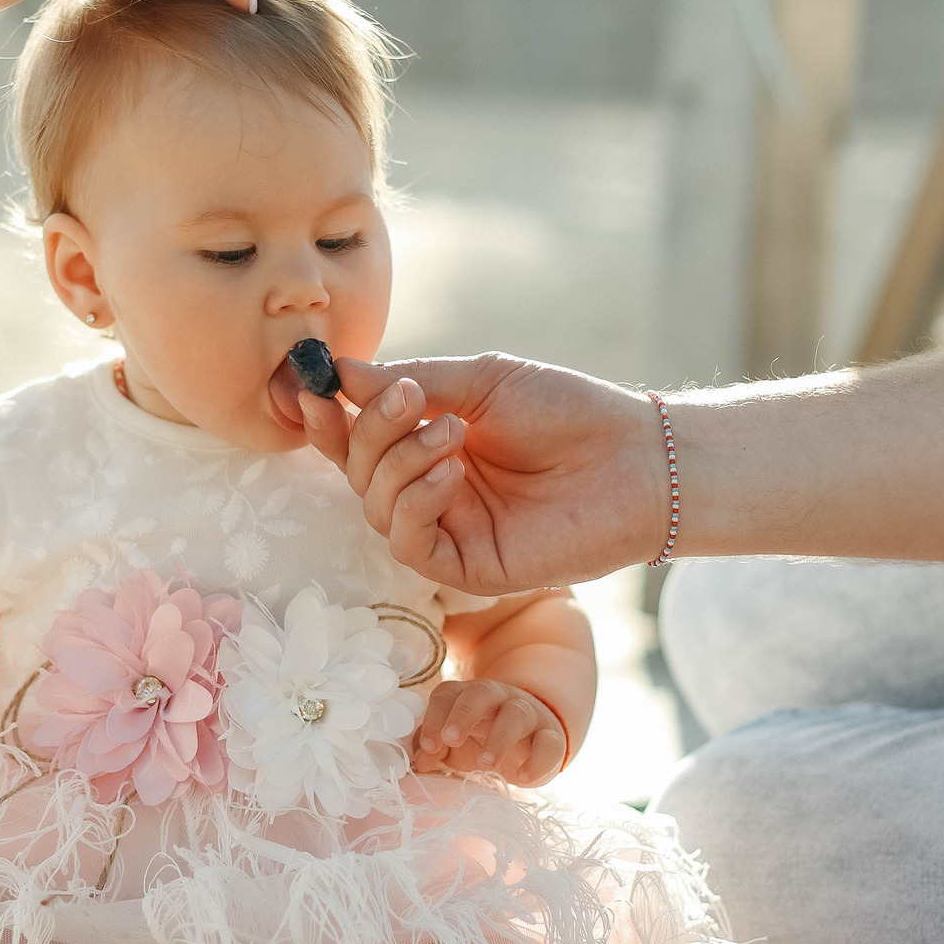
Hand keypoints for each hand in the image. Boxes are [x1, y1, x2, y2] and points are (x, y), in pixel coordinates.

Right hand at [292, 353, 669, 593]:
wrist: (635, 457)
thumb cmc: (569, 412)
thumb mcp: (483, 381)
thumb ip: (410, 382)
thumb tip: (338, 374)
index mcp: (431, 447)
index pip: (359, 441)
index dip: (327, 418)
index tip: (307, 385)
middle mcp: (432, 493)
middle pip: (358, 472)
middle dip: (370, 431)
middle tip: (409, 399)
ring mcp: (449, 532)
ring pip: (376, 508)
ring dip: (398, 462)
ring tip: (451, 431)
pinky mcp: (468, 569)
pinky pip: (408, 543)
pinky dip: (415, 502)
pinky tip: (451, 473)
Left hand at [412, 678, 568, 787]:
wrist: (532, 741)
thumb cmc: (483, 739)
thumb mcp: (455, 745)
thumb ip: (433, 748)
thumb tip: (418, 758)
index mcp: (468, 697)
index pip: (448, 694)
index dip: (434, 717)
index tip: (428, 746)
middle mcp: (498, 699)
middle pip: (481, 692)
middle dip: (464, 713)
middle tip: (451, 739)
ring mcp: (528, 715)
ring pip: (516, 714)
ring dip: (500, 737)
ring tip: (485, 763)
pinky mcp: (551, 737)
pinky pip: (549, 743)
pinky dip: (538, 760)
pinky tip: (522, 778)